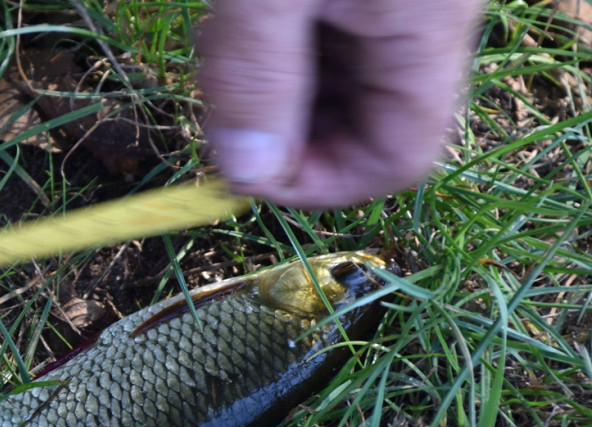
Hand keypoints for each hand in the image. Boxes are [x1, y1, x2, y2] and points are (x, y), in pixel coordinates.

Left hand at [198, 0, 484, 207]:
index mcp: (428, 30)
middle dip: (286, 134)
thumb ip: (257, 78)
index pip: (397, 158)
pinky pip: (332, 41)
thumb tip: (246, 172)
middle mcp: (430, 23)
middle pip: (367, 126)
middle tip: (221, 105)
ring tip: (228, 41)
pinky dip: (281, 47)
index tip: (245, 175)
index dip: (320, 184)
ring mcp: (403, 1)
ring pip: (342, 86)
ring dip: (276, 91)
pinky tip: (245, 19)